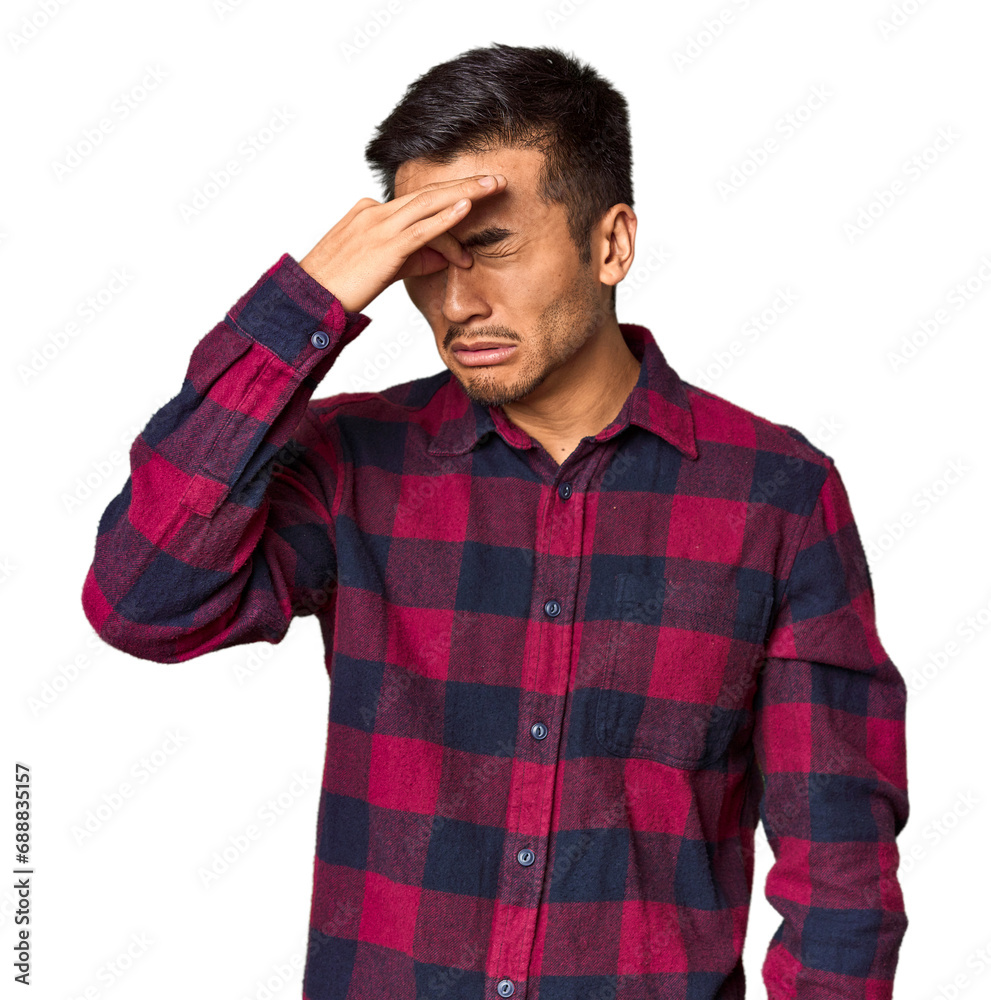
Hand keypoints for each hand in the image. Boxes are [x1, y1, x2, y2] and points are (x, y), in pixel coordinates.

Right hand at [298, 174, 507, 312]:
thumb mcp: (382, 269)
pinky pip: (421, 229)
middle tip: (495, 180)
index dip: (451, 205)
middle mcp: (376, 212)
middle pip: (428, 193)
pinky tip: (466, 208)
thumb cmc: (339, 286)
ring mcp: (380, 226)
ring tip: (492, 186)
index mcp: (371, 213)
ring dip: (464, 193)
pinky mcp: (385, 246)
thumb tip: (445, 259)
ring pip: (429, 203)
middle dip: (465, 185)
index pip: (419, 205)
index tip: (477, 204)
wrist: (309, 297)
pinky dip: (445, 217)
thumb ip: (414, 259)